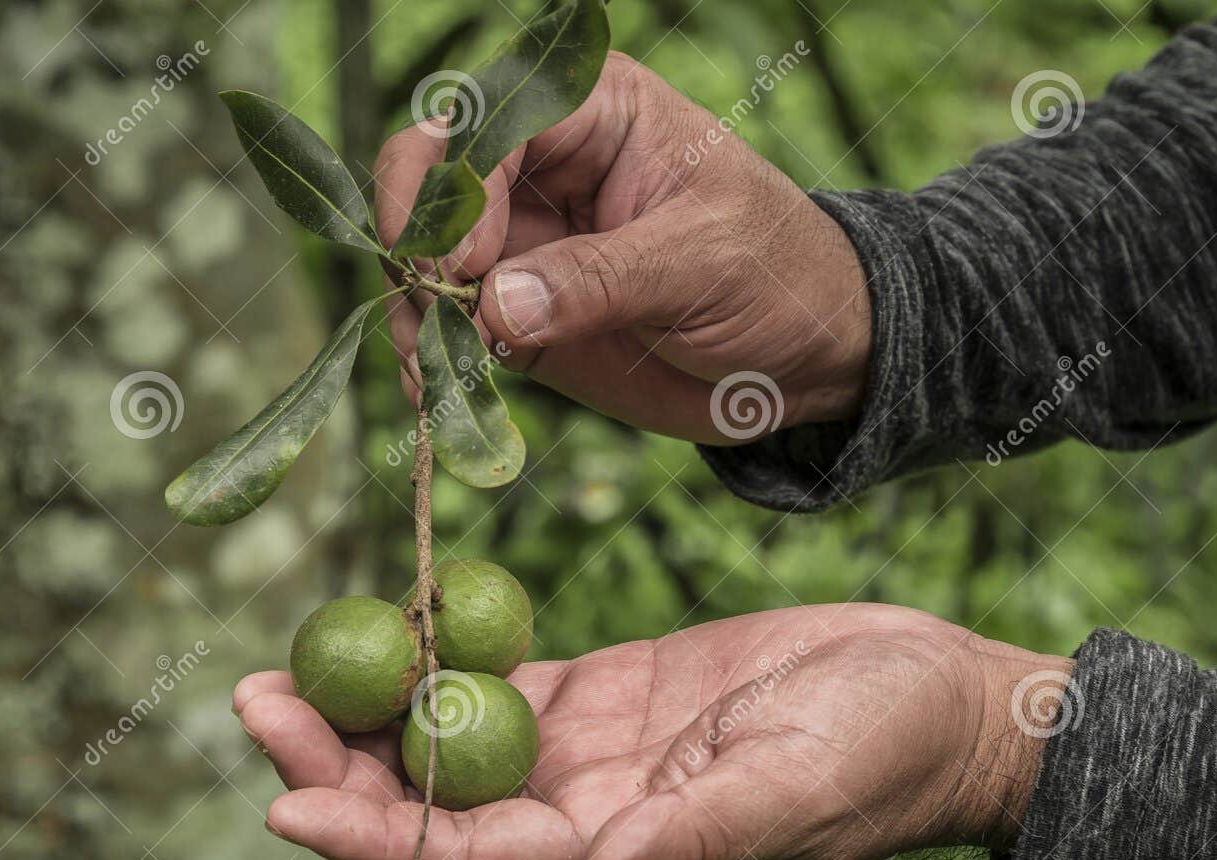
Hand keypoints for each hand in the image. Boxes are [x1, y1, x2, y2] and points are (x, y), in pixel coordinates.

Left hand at [234, 604, 1071, 859]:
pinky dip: (442, 659)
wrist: (936, 697)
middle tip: (252, 699)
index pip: (473, 859)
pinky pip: (501, 681)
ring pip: (453, 740)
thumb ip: (700, 838)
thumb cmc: (884, 748)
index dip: (377, 838)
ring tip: (283, 664)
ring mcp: (593, 754)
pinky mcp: (609, 694)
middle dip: (339, 764)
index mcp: (621, 852)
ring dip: (370, 710)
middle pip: (434, 801)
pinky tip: (389, 625)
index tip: (283, 805)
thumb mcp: (797, 786)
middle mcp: (588, 814)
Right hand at [374, 53, 872, 444]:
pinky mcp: (516, 310)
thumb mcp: (702, 265)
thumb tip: (491, 307)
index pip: (488, 117)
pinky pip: (447, 323)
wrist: (804, 358)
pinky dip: (431, 356)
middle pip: (430, 170)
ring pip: (425, 253)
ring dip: (412, 310)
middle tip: (432, 310)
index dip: (457, 186)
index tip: (464, 268)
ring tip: (432, 370)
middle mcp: (540, 164)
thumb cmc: (777, 276)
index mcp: (592, 109)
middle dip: (416, 239)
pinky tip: (439, 392)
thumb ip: (599, 281)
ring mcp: (522, 238)